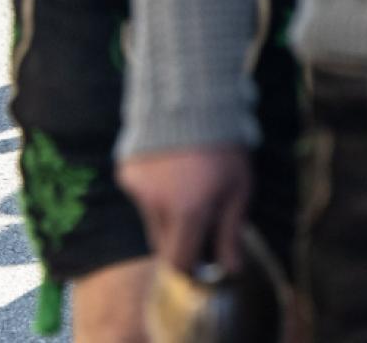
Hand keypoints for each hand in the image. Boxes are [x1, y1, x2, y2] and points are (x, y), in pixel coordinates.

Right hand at [115, 145, 250, 275]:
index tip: (206, 260)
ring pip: (152, 221)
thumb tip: (231, 269)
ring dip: (169, 216)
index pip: (179, 263)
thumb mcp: (238, 189)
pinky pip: (142, 197)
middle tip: (203, 221)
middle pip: (162, 245)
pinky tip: (171, 170)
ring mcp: (138, 188)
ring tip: (188, 186)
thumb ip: (231, 233)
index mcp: (187, 212)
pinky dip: (156, 194)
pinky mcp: (127, 172)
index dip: (193, 268)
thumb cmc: (223, 146)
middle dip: (181, 241)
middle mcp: (157, 205)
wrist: (191, 97)